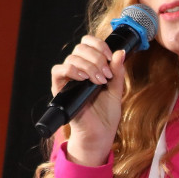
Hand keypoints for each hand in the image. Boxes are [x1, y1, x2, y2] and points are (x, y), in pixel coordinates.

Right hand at [51, 34, 129, 164]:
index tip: (111, 57)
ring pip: (72, 58)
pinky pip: (58, 71)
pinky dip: (72, 70)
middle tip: (106, 75)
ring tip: (99, 81)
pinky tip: (84, 79)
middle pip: (80, 48)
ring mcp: (68, 79)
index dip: (99, 45)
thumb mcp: (116, 89)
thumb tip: (120, 52)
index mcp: (90, 66)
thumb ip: (117, 71)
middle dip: (97, 58)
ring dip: (89, 66)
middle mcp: (77, 70)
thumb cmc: (106, 114)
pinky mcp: (59, 89)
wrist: (100, 133)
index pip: (88, 43)